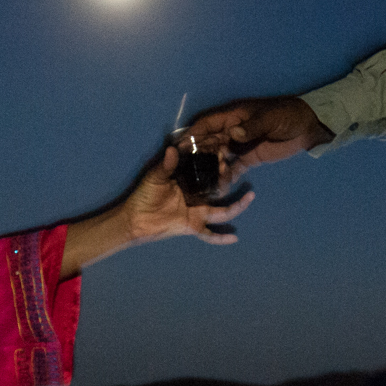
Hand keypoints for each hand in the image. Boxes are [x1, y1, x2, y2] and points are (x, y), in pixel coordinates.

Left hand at [59, 147, 257, 276]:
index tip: (225, 153)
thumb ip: (166, 165)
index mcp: (189, 181)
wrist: (135, 219)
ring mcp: (197, 212)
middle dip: (228, 180)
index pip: (207, 171)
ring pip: (222, 211)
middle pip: (219, 189)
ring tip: (250, 196)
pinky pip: (209, 234)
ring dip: (237, 205)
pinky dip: (220, 237)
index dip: (216, 163)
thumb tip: (173, 148)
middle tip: (234, 169)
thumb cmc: (144, 195)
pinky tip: (234, 237)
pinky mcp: (193, 226)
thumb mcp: (155, 177)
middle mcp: (197, 196)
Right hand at [184, 96, 332, 186]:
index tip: (177, 146)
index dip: (191, 134)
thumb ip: (251, 127)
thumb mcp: (270, 119)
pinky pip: (233, 168)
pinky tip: (219, 188)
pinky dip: (226, 177)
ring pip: (218, 157)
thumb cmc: (287, 117)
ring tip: (199, 182)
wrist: (307, 128)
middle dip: (195, 155)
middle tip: (183, 170)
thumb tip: (232, 135)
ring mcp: (240, 145)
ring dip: (209, 168)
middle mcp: (232, 131)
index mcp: (233, 117)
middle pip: (208, 142)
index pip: (207, 125)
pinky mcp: (249, 158)